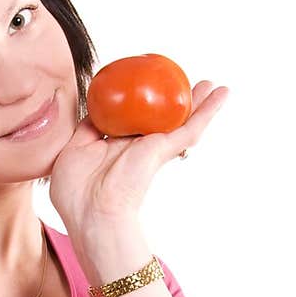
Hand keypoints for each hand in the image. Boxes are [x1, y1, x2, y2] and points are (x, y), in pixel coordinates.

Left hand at [49, 81, 228, 236]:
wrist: (92, 212)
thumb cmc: (76, 191)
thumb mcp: (72, 149)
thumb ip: (86, 127)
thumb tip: (95, 108)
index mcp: (116, 146)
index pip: (134, 121)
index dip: (143, 105)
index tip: (147, 87)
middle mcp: (137, 145)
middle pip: (161, 119)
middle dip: (175, 103)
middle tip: (186, 84)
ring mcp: (152, 147)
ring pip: (181, 121)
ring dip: (199, 102)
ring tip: (215, 86)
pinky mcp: (163, 149)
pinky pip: (191, 127)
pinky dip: (209, 110)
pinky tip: (223, 94)